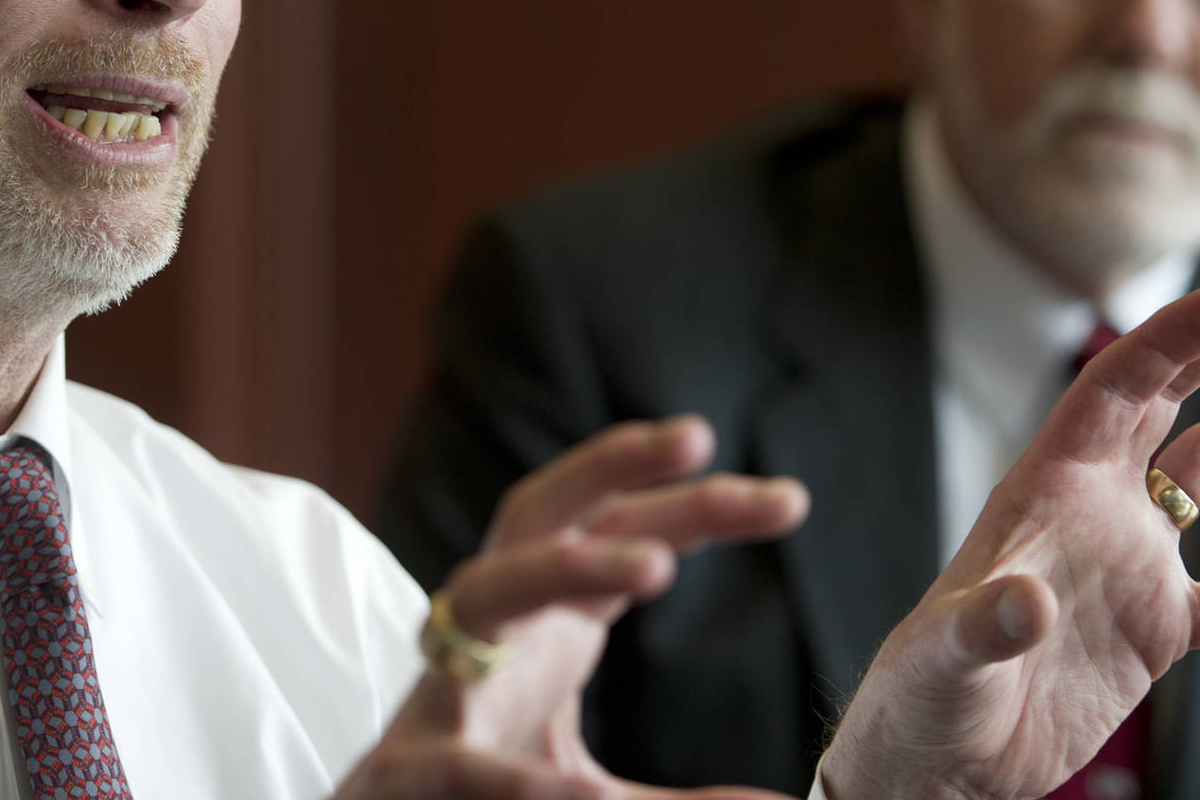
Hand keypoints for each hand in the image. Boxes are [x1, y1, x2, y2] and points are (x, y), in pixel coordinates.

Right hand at [337, 416, 809, 797]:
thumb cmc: (488, 781)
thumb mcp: (591, 781)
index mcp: (544, 619)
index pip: (621, 532)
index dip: (698, 507)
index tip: (789, 499)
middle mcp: (491, 628)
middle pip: (543, 515)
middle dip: (612, 466)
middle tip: (699, 435)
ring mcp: (442, 686)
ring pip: (488, 590)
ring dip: (565, 566)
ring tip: (655, 565)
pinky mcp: (409, 769)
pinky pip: (457, 757)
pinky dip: (509, 778)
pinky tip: (570, 797)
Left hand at [820, 284, 1199, 799]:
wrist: (947, 758)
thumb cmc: (926, 691)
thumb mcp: (949, 652)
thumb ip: (988, 622)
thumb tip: (1028, 603)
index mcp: (1043, 490)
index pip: (1111, 393)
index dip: (1166, 343)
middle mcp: (1091, 510)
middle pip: (1160, 407)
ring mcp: (1128, 563)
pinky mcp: (1155, 628)